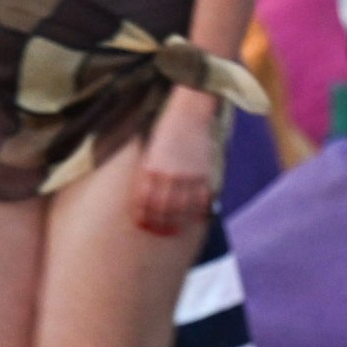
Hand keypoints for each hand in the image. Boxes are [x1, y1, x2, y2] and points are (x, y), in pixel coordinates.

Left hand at [131, 95, 220, 237]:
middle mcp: (167, 175)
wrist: (188, 114)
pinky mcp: (202, 173)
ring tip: (176, 228)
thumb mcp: (149, 150)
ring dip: (178, 221)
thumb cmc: (166, 130)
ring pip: (181, 207)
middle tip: (160, 231)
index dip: (144, 217)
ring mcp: (186, 175)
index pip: (145, 202)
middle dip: (160, 224)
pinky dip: (197, 210)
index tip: (145, 225)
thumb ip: (147, 172)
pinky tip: (195, 215)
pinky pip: (200, 198)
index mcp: (150, 169)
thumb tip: (146, 194)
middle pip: (163, 209)